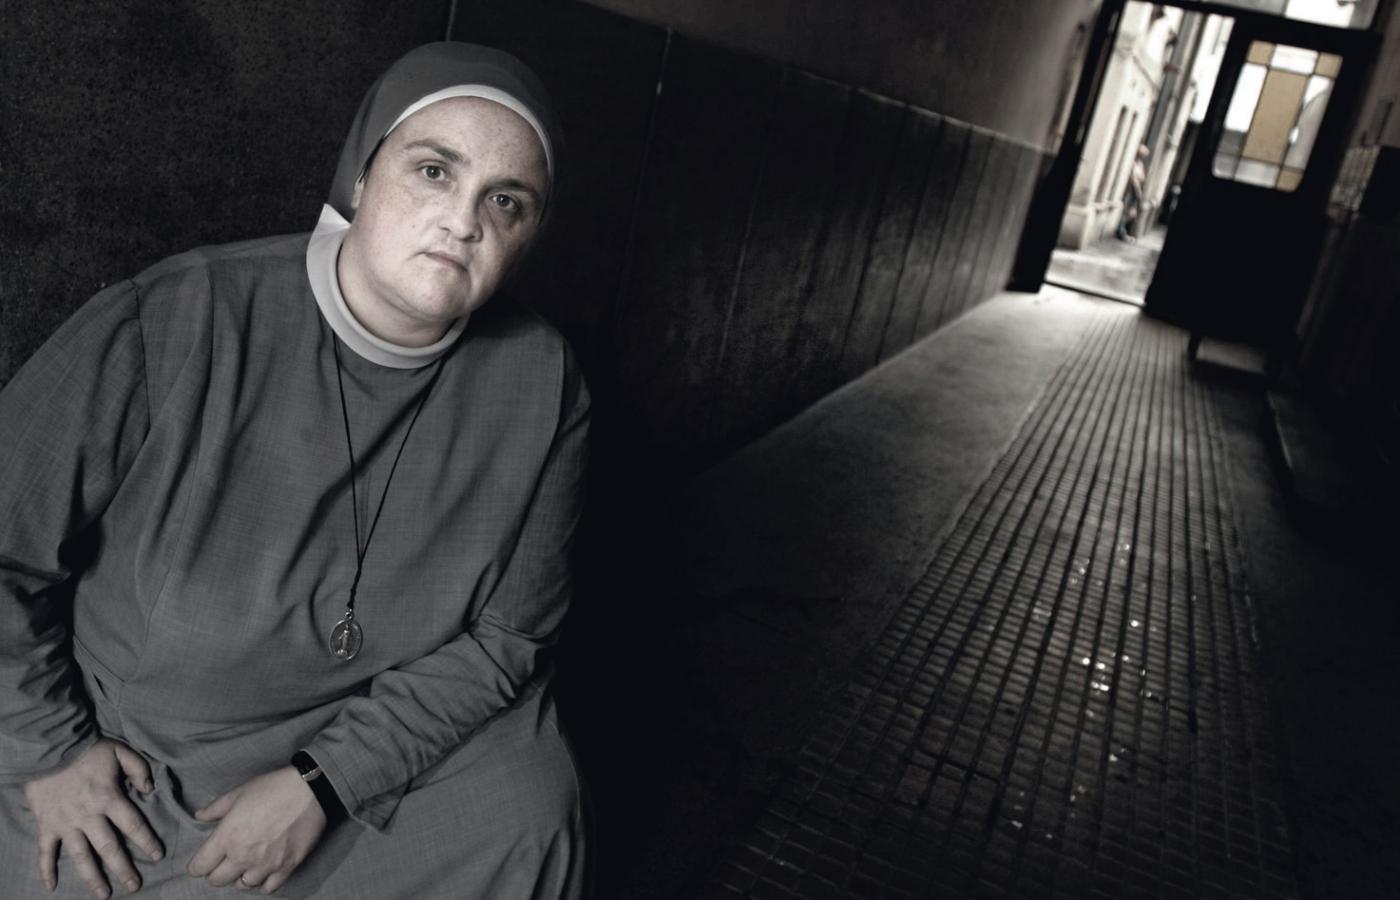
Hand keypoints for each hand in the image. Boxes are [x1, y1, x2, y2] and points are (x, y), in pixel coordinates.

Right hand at [22, 738, 163, 897]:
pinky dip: (46, 870)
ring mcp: (65, 823)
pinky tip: (51, 887)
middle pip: (109, 848)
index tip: (157, 856)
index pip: (133, 825)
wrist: (49, 747)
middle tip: (134, 886)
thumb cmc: (88, 750)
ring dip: (92, 877)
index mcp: (109, 798)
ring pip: (81, 856)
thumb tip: (149, 788)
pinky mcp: (46, 825)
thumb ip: (138, 769)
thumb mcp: (120, 752)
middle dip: (123, 869)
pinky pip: (45, 851)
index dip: (147, 842)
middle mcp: (88, 815)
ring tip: (103, 894)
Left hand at [187, 767, 325, 893]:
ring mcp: (266, 864)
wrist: (311, 790)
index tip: (204, 859)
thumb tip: (200, 816)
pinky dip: (263, 883)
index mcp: (227, 836)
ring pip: (242, 885)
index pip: (200, 867)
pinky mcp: (286, 867)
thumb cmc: (274, 788)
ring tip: (246, 864)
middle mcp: (243, 855)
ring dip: (240, 876)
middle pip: (217, 880)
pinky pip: (268, 888)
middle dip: (217, 871)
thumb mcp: (239, 792)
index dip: (198, 864)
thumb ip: (216, 808)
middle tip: (224, 860)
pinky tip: (263, 871)